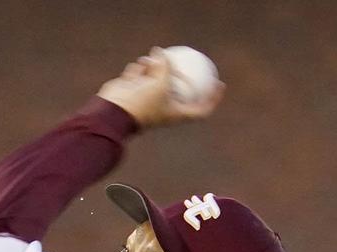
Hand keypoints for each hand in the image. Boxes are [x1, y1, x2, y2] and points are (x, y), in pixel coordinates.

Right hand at [98, 48, 223, 128]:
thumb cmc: (143, 102)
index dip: (213, 99)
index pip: (201, 110)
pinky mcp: (135, 91)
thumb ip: (165, 66)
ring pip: (158, 77)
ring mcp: (149, 99)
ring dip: (155, 67)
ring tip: (149, 63)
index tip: (219, 84)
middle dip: (179, 74)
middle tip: (182, 58)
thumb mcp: (161, 82)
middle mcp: (165, 107)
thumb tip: (160, 52)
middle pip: (178, 88)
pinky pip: (141, 74)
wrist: (116, 111)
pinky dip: (140, 69)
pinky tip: (136, 68)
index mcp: (176, 114)